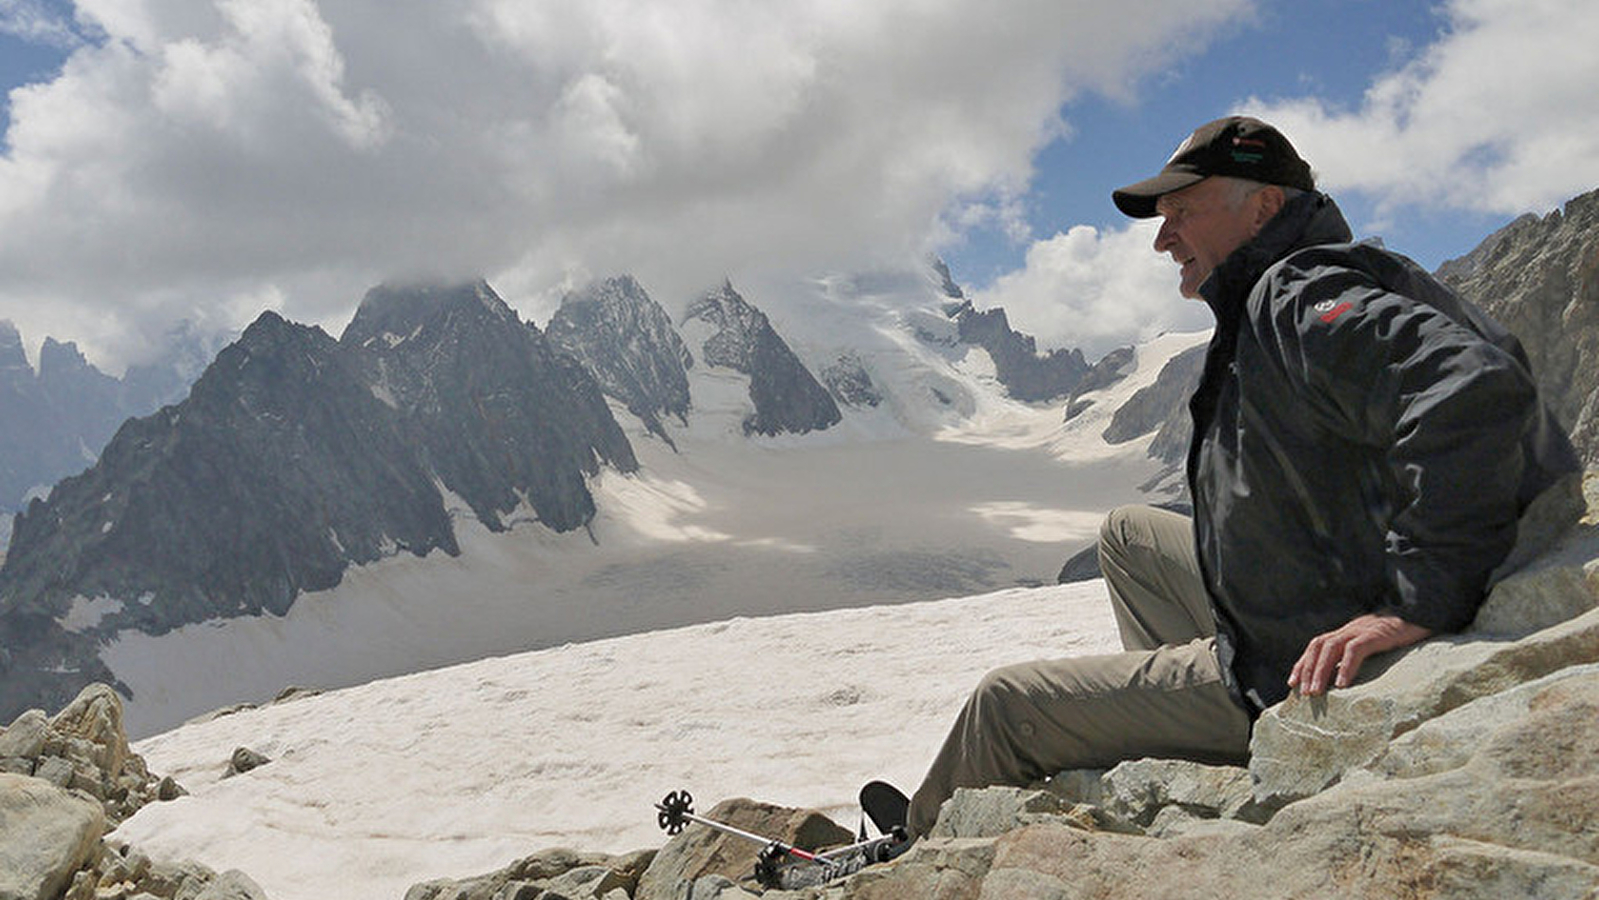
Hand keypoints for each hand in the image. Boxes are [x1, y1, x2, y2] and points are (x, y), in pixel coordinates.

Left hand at [1287, 613, 1432, 696]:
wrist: (1423, 613)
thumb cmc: (1400, 634)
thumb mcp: (1374, 643)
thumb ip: (1359, 654)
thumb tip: (1345, 678)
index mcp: (1346, 632)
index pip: (1316, 645)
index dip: (1303, 663)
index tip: (1293, 683)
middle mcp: (1349, 629)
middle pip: (1318, 646)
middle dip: (1307, 670)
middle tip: (1304, 693)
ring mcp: (1361, 630)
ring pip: (1331, 648)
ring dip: (1320, 671)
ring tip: (1317, 692)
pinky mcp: (1376, 634)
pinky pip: (1355, 650)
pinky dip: (1346, 667)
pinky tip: (1342, 685)